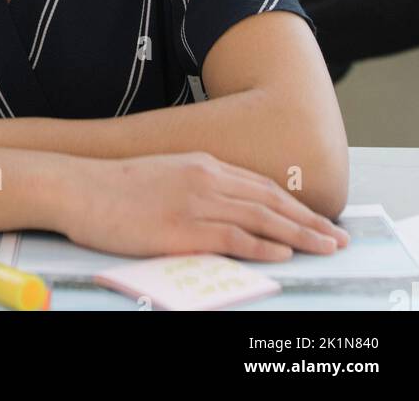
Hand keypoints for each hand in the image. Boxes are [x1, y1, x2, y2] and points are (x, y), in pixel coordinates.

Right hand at [60, 152, 349, 261]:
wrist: (80, 186)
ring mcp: (196, 201)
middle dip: (310, 219)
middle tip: (338, 236)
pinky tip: (283, 254)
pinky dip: (263, 246)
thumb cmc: (115, 186)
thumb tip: (222, 206)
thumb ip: (196, 185)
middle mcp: (206, 177)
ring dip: (299, 234)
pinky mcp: (183, 227)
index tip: (317, 217)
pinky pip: (234, 237)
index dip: (294, 203)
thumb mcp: (164, 174)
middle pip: (271, 200)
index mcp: (202, 163)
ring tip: (326, 247)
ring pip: (262, 218)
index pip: (261, 184)